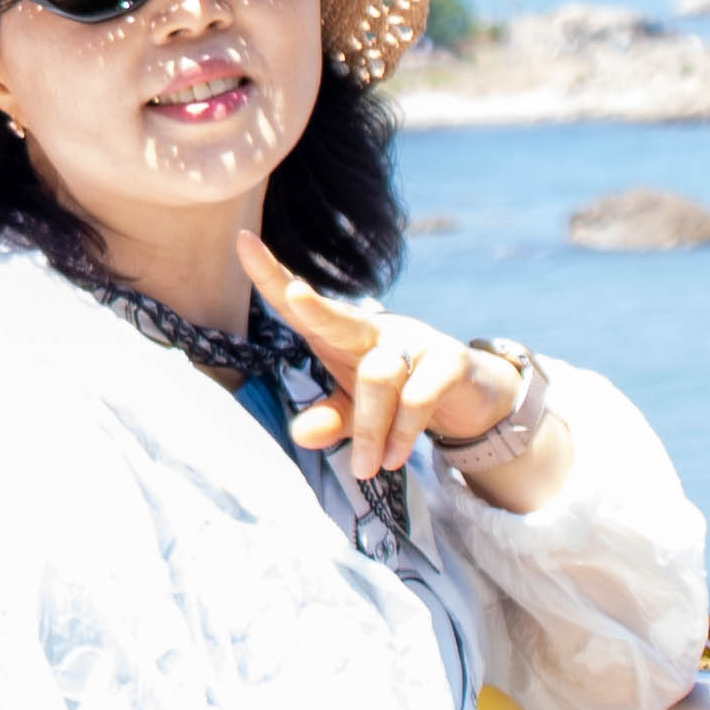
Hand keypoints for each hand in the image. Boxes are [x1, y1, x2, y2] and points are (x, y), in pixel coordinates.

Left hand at [240, 237, 531, 486]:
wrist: (468, 403)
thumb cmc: (395, 397)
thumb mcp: (355, 412)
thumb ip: (329, 419)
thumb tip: (302, 435)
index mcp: (339, 335)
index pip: (299, 307)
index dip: (270, 275)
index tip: (242, 240)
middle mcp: (372, 329)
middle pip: (339, 316)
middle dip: (315, 306)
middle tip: (295, 294)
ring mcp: (413, 338)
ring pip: (378, 377)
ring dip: (369, 429)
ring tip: (364, 468)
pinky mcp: (449, 359)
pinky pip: (418, 395)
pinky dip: (403, 431)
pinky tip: (394, 456)